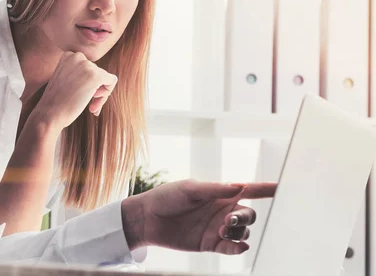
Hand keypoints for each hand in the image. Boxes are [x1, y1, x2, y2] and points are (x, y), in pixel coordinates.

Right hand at [34, 51, 117, 128]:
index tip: (80, 95)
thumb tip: (99, 76)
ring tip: (90, 108)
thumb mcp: (65, 80)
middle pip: (98, 72)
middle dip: (95, 90)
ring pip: (105, 78)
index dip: (87, 83)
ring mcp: (87, 65)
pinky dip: (106, 93)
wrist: (48, 114)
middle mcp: (78, 56)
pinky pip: (112, 81)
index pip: (88, 67)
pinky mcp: (96, 75)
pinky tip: (93, 105)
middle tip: (88, 105)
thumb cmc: (56, 103)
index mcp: (68, 55)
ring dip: (100, 95)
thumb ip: (79, 74)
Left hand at [122, 179, 276, 254]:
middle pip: (249, 215)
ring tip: (222, 230)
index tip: (284, 187)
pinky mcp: (211, 244)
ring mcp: (218, 228)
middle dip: (245, 218)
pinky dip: (237, 248)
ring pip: (243, 232)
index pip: (250, 190)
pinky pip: (231, 248)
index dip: (267, 189)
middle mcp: (223, 210)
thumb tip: (240, 186)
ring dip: (238, 232)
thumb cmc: (167, 197)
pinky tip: (238, 247)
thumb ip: (215, 189)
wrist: (148, 219)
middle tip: (228, 220)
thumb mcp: (190, 189)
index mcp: (221, 193)